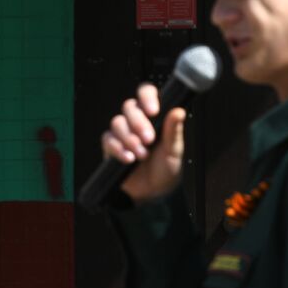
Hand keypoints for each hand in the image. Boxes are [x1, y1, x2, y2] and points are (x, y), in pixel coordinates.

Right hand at [100, 84, 188, 202]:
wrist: (152, 194)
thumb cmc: (166, 169)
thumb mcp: (174, 151)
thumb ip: (173, 131)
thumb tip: (179, 111)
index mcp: (154, 115)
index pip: (146, 93)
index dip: (147, 97)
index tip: (153, 111)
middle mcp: (136, 120)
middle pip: (129, 106)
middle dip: (138, 123)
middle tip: (149, 139)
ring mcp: (122, 133)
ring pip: (117, 122)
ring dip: (129, 138)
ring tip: (142, 155)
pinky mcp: (110, 147)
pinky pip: (108, 140)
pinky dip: (118, 149)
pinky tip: (129, 159)